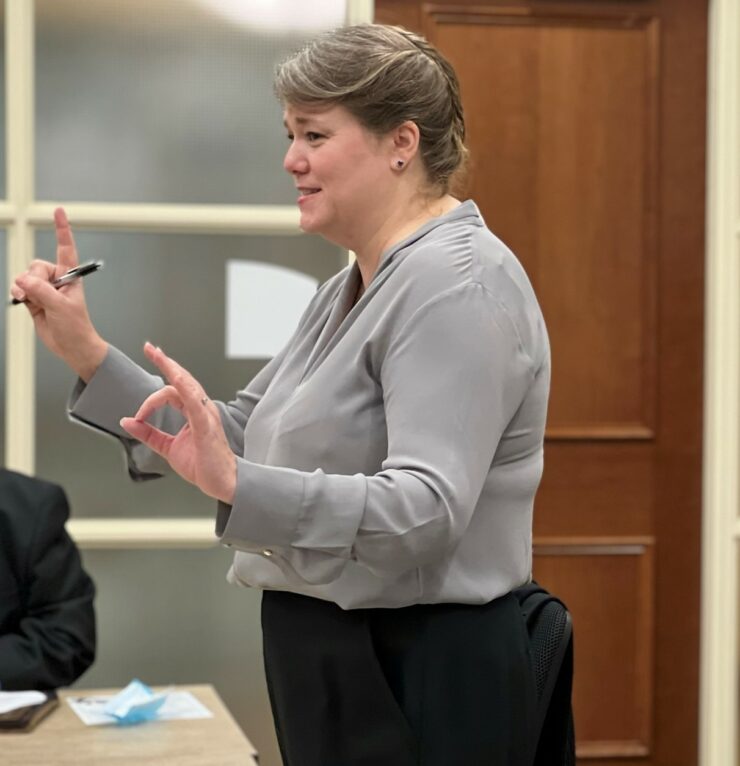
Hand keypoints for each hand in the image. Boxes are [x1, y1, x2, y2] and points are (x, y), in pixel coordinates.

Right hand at [10, 207, 106, 380]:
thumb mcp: (61, 306)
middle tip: (41, 294)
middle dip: (33, 278)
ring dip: (23, 288)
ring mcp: (44, 289)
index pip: (66, 248)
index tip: (59, 211)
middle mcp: (57, 279)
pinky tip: (25, 303)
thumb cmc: (76, 326)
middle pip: (35, 266)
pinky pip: (19, 289)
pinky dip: (18, 294)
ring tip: (33, 302)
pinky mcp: (34, 299)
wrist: (71, 346)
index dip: (62, 229)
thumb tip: (23, 280)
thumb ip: (42, 291)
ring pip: (24, 277)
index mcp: (70, 276)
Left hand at [120, 343, 237, 504]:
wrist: (222, 482)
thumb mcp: (168, 447)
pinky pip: (194, 403)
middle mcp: (202, 409)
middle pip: (182, 379)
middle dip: (165, 362)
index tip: (140, 406)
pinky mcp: (206, 425)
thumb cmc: (203, 465)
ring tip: (158, 356)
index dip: (155, 390)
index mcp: (194, 412)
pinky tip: (175, 378)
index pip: (174, 389)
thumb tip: (127, 421)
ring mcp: (206, 415)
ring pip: (188, 385)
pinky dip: (184, 388)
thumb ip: (148, 433)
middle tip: (150, 348)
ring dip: (172, 369)